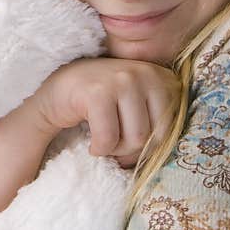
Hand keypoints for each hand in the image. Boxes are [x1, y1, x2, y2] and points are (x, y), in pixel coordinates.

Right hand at [32, 57, 182, 167]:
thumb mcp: (138, 106)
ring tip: (104, 139)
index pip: (172, 128)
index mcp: (162, 77)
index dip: (150, 145)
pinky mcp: (98, 92)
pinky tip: (91, 141)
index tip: (129, 137)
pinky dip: (99, 149)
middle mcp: (146, 73)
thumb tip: (167, 156)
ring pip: (136, 139)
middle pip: (156, 136)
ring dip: (115, 150)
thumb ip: (158, 122)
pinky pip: (109, 139)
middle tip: (114, 142)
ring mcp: (122, 80)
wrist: (57, 91)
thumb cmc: (101, 103)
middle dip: (132, 150)